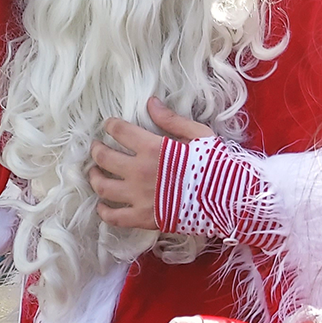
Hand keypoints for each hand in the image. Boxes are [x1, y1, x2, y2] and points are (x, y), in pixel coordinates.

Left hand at [90, 97, 214, 228]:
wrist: (227, 200)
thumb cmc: (216, 165)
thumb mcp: (198, 134)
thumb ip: (171, 120)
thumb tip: (150, 103)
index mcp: (152, 148)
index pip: (121, 132)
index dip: (111, 126)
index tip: (109, 125)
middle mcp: (139, 172)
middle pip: (105, 158)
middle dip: (97, 150)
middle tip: (96, 147)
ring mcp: (138, 197)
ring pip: (103, 187)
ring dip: (94, 178)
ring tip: (94, 173)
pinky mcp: (142, 219)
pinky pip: (114, 217)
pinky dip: (104, 211)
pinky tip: (103, 206)